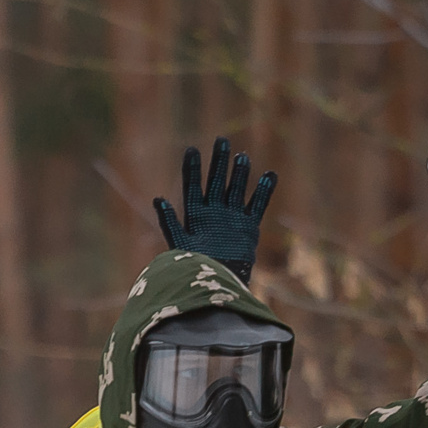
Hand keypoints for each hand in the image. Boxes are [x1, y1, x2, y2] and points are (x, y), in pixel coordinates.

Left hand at [153, 137, 277, 283]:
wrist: (218, 287)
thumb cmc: (195, 269)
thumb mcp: (179, 245)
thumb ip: (170, 222)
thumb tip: (157, 199)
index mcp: (195, 215)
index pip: (192, 186)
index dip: (192, 169)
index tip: (192, 149)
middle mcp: (213, 213)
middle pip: (216, 182)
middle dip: (218, 162)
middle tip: (222, 141)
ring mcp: (231, 218)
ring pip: (236, 189)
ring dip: (239, 174)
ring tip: (242, 156)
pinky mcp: (248, 228)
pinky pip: (258, 205)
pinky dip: (264, 191)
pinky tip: (270, 174)